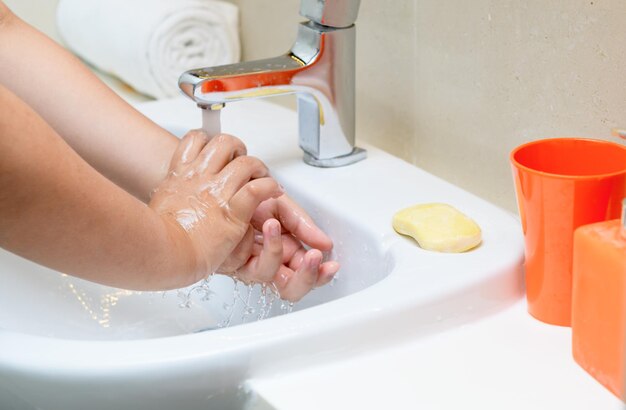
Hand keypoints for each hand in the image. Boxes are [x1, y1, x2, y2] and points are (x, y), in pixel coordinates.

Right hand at [149, 130, 282, 283]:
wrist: (163, 253)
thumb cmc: (157, 238)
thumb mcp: (158, 205)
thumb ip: (171, 196)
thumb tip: (172, 197)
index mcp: (180, 176)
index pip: (195, 140)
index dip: (210, 140)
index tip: (218, 151)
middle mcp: (199, 178)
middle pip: (224, 143)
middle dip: (238, 149)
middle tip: (243, 163)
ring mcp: (217, 192)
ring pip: (246, 163)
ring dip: (259, 168)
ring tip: (263, 177)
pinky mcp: (233, 210)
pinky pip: (259, 188)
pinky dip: (270, 187)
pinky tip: (274, 191)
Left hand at [225, 195, 340, 301]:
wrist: (228, 191)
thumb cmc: (252, 199)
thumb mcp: (284, 208)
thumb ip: (303, 225)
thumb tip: (326, 244)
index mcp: (288, 253)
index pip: (308, 275)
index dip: (321, 274)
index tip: (331, 265)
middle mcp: (272, 264)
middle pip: (292, 289)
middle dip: (306, 277)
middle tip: (313, 257)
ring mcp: (252, 265)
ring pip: (271, 281)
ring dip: (278, 252)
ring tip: (276, 226)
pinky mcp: (234, 263)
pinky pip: (253, 265)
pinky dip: (265, 245)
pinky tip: (269, 225)